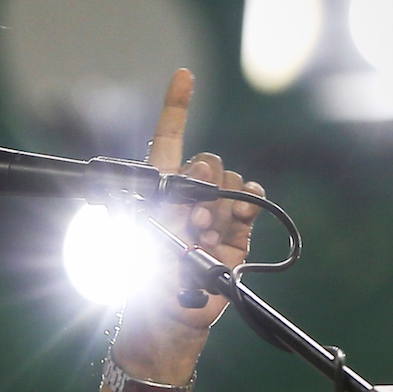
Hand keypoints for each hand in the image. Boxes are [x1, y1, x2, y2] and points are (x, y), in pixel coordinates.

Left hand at [113, 68, 263, 374]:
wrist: (166, 316)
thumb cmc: (142, 277)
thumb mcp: (144, 235)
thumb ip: (172, 202)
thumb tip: (203, 178)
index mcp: (158, 187)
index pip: (168, 136)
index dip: (176, 105)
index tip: (184, 75)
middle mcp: (188, 194)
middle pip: (206, 161)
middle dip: (201, 180)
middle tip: (189, 217)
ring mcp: (214, 211)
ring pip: (230, 181)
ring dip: (220, 203)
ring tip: (203, 234)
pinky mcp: (237, 230)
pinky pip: (251, 200)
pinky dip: (250, 200)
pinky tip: (241, 211)